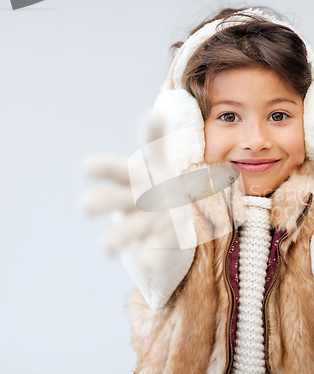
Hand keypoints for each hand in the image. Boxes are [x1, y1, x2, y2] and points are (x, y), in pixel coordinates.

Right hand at [80, 112, 182, 268]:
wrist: (168, 214)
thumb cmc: (155, 182)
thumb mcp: (157, 160)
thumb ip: (155, 139)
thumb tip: (156, 113)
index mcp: (130, 178)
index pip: (111, 169)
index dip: (98, 168)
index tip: (86, 169)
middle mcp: (130, 202)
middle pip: (108, 201)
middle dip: (96, 203)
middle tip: (86, 205)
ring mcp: (141, 224)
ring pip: (121, 234)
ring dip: (111, 241)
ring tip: (106, 248)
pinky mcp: (156, 242)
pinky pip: (149, 254)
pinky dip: (148, 258)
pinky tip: (148, 261)